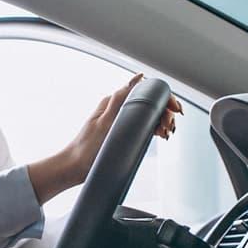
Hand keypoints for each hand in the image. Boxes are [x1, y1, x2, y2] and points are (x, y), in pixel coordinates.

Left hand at [26, 74, 183, 204]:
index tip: (174, 109)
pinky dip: (155, 129)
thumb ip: (121, 100)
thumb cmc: (86, 149)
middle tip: (169, 127)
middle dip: (165, 112)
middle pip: (150, 103)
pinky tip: (161, 135)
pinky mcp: (122, 133)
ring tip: (166, 133)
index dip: (163, 98)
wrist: (73, 168)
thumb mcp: (105, 123)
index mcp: (115, 102)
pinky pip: (144, 126)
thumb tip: (137, 78)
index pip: (146, 91)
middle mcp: (119, 109)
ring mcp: (121, 121)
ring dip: (162, 121)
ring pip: (149, 115)